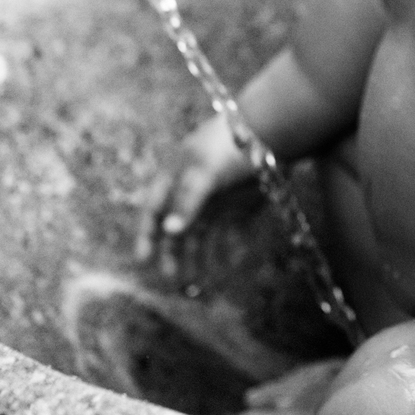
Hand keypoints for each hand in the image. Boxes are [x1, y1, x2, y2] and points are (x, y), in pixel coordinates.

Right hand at [133, 113, 254, 275]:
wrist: (272, 132)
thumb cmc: (230, 147)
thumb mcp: (204, 173)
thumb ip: (187, 202)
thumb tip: (169, 231)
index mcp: (176, 179)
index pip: (154, 210)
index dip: (147, 234)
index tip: (143, 260)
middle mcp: (194, 193)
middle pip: (177, 228)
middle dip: (172, 253)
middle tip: (172, 278)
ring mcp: (217, 201)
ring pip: (202, 236)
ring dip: (197, 257)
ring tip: (195, 282)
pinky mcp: (240, 207)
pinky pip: (230, 235)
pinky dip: (227, 251)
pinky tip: (228, 267)